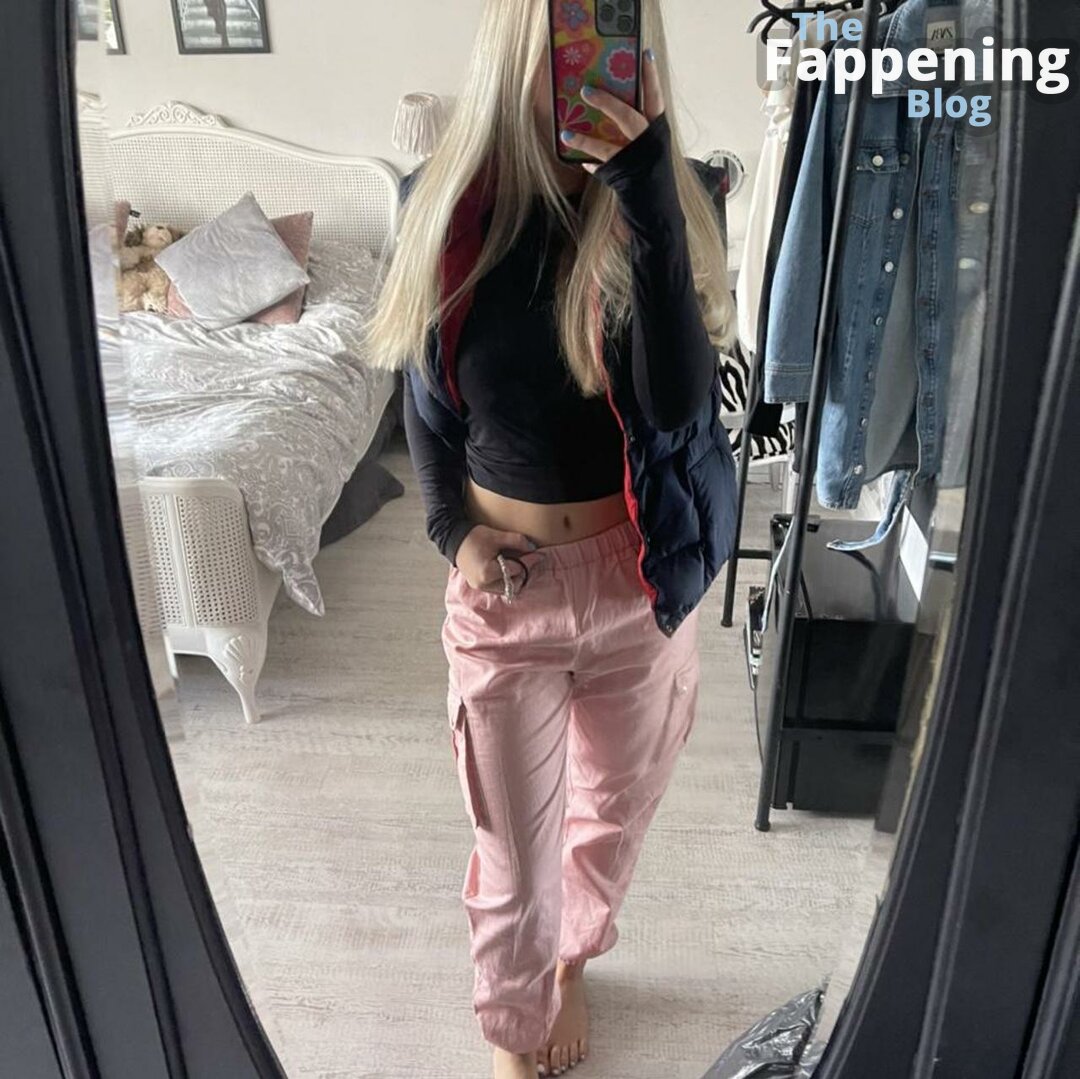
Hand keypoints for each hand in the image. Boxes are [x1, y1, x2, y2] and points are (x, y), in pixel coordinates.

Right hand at [455, 526, 536, 592]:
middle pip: (512, 585)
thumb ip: (517, 541)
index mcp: (488, 573)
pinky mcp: (477, 585)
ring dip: (511, 579)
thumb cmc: (474, 537)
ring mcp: (479, 587)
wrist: (454, 540)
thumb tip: (533, 548)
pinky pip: (496, 588)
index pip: (516, 571)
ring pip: (505, 589)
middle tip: (522, 561)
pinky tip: (502, 568)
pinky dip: (502, 580)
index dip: (526, 561)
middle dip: (519, 574)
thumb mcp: (497, 536)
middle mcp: (483, 584)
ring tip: (511, 564)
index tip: (534, 554)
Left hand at [559, 48, 664, 172]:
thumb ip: (635, 117)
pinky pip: (599, 167)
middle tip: (586, 90)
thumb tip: (607, 96)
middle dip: (607, 103)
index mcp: (657, 127)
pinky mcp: (620, 174)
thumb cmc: (647, 157)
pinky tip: (577, 157)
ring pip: (606, 148)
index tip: (645, 54)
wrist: (656, 197)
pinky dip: (588, 162)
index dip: (651, 76)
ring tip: (565, 134)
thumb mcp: (649, 136)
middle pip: (628, 117)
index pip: (655, 97)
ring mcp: (632, 159)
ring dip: (585, 141)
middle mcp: (647, 141)